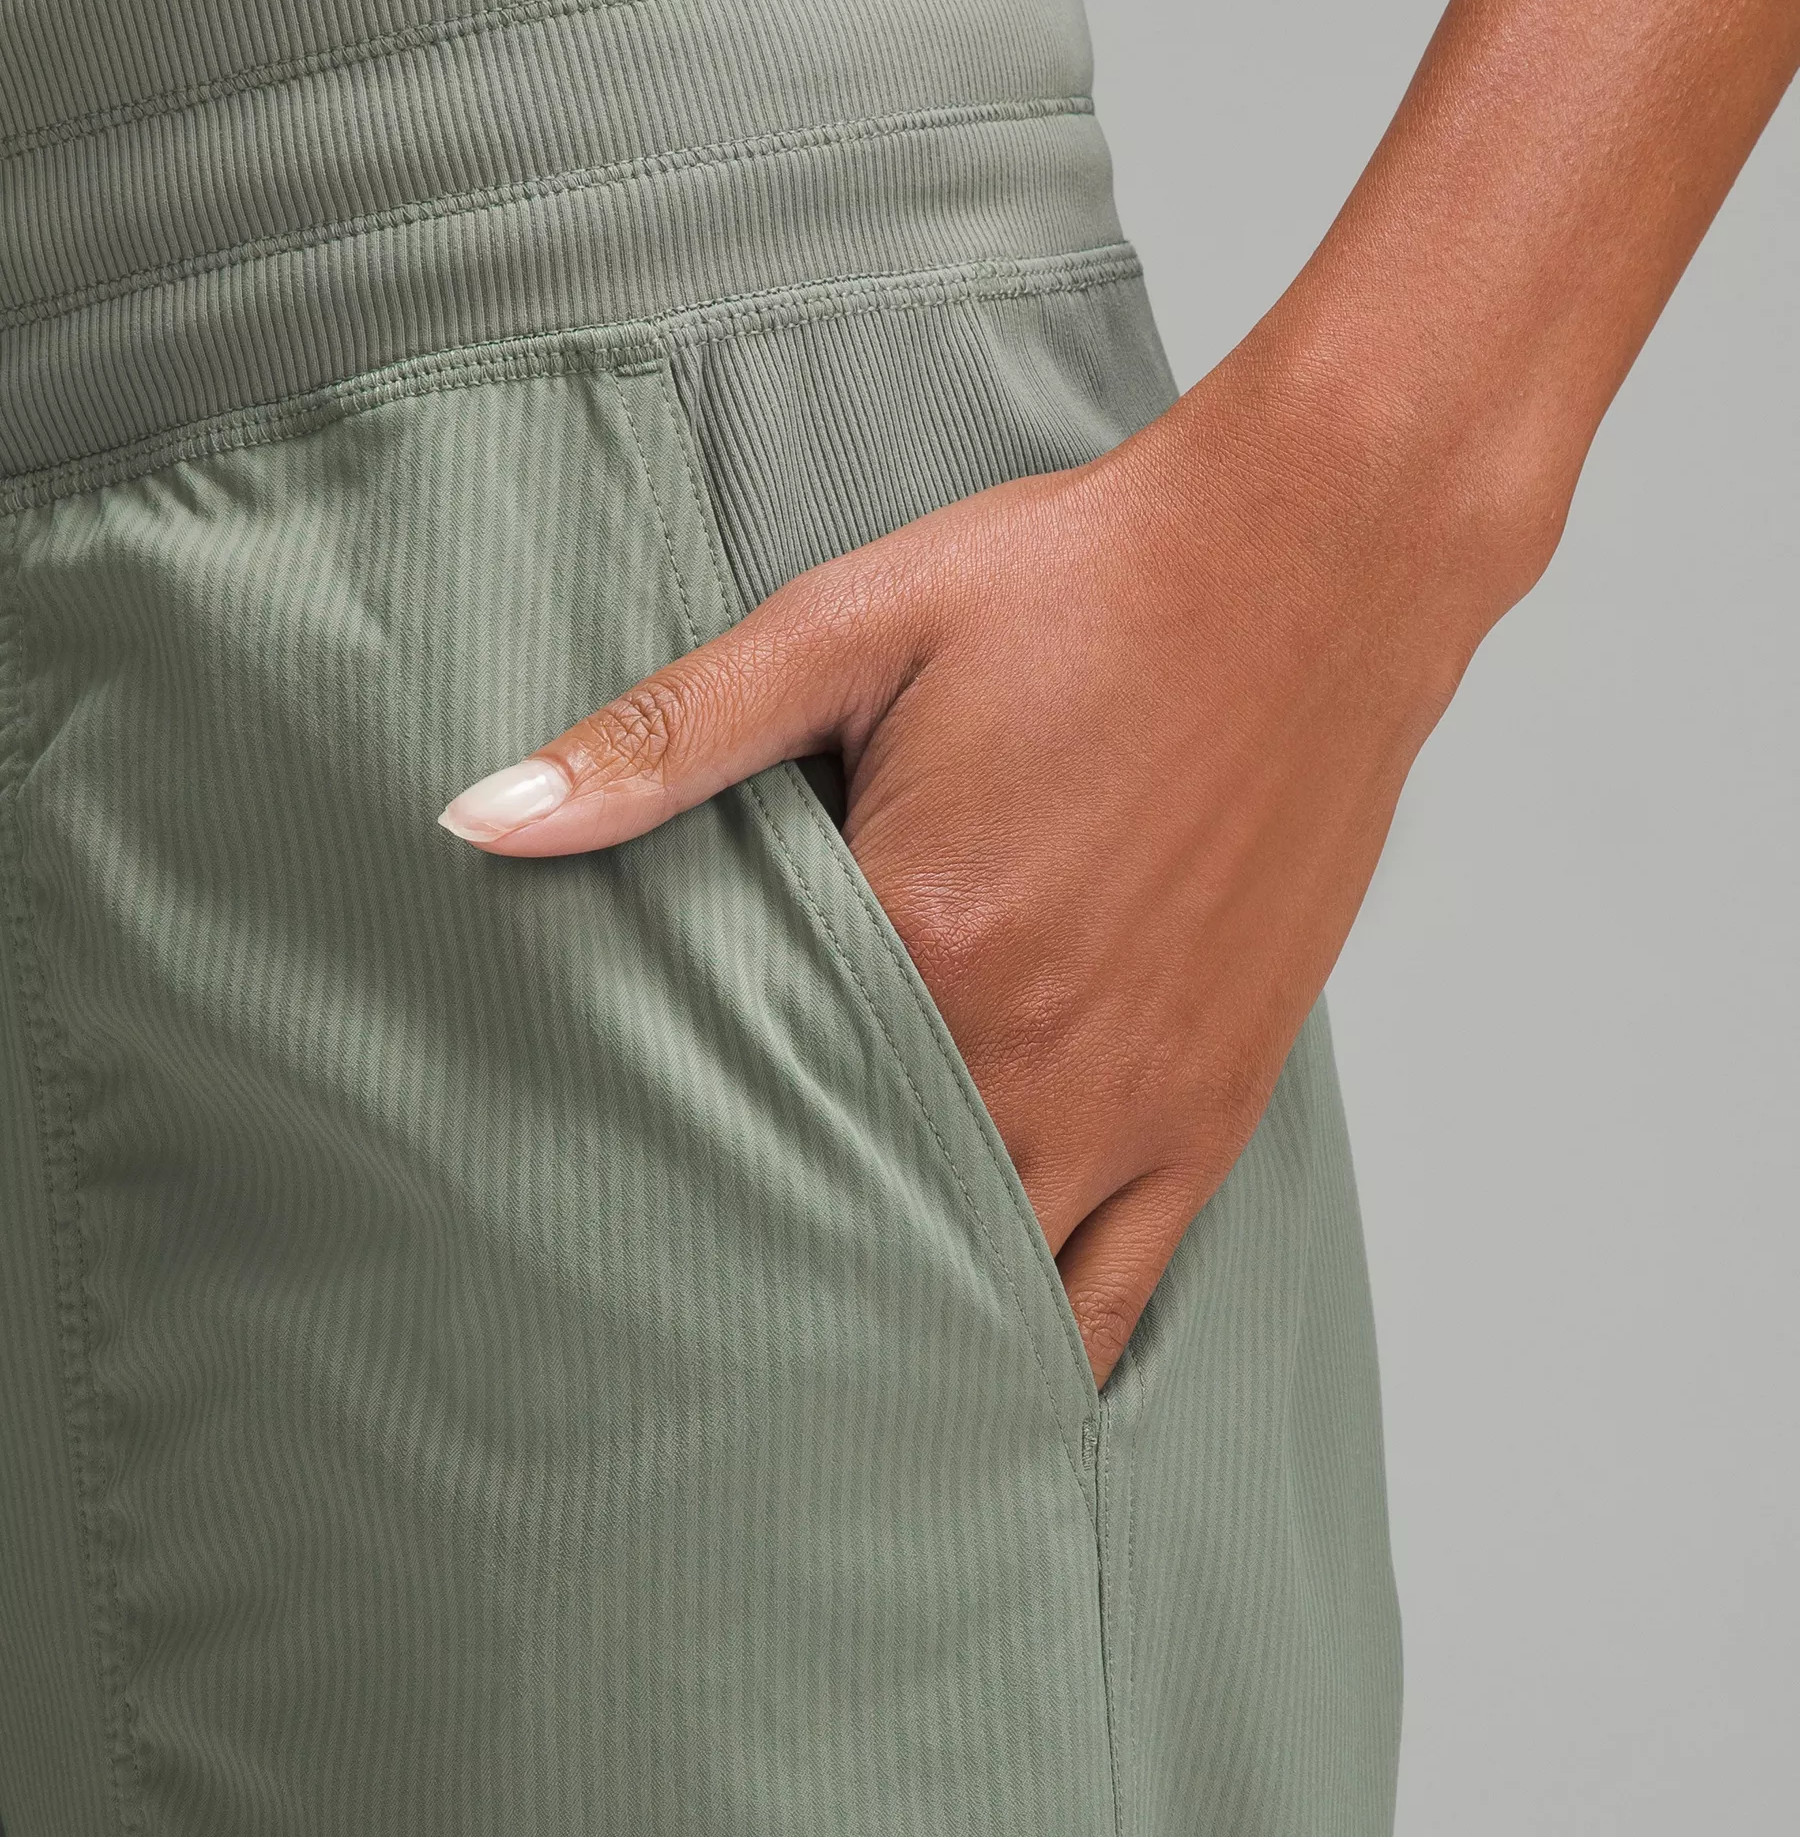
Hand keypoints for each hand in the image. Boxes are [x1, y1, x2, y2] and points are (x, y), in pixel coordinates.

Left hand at [439, 342, 1521, 1387]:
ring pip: (985, 1286)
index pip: (739, 1109)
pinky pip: (1124, 1286)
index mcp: (921, 937)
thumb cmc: (1081, 585)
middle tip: (666, 1324)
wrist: (1312, 564)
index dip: (657, 1157)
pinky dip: (1041, 1343)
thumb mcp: (853, 624)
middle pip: (856, 1224)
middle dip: (759, 1271)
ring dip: (889, 1323)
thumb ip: (666, 740)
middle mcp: (1030, 1053)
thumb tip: (479, 816)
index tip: (586, 1205)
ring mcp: (1135, 1098)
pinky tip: (972, 1368)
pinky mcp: (1216, 1101)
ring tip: (796, 1364)